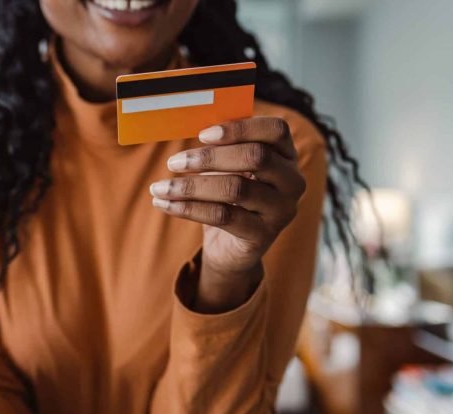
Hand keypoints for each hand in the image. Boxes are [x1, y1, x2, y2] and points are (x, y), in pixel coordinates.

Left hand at [150, 117, 304, 310]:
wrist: (232, 248)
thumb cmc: (228, 197)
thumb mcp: (227, 168)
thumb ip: (220, 146)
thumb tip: (191, 126)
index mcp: (287, 155)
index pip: (276, 130)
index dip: (240, 128)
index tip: (202, 134)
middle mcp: (292, 181)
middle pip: (256, 157)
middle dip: (209, 157)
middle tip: (174, 162)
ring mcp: (281, 210)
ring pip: (236, 188)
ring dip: (191, 186)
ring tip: (160, 188)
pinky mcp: (263, 235)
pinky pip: (223, 216)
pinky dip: (189, 208)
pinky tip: (165, 204)